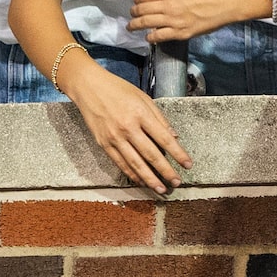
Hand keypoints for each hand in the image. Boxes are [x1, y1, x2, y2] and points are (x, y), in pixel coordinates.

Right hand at [64, 61, 191, 192]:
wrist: (88, 87)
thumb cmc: (118, 89)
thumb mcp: (143, 97)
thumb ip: (159, 118)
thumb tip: (174, 137)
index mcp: (140, 114)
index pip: (164, 138)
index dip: (178, 153)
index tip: (188, 164)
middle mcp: (128, 128)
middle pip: (151, 155)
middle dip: (166, 171)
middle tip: (176, 182)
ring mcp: (114, 138)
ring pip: (135, 164)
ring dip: (150, 179)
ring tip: (161, 188)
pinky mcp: (104, 144)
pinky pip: (120, 163)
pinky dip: (132, 174)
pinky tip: (142, 181)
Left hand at [130, 0, 262, 43]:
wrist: (226, 3)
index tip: (136, 1)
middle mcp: (168, 5)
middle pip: (142, 10)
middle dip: (134, 12)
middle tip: (132, 14)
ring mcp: (174, 20)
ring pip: (146, 23)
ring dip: (135, 25)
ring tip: (131, 27)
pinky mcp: (181, 33)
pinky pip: (159, 36)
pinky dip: (150, 37)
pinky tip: (148, 37)